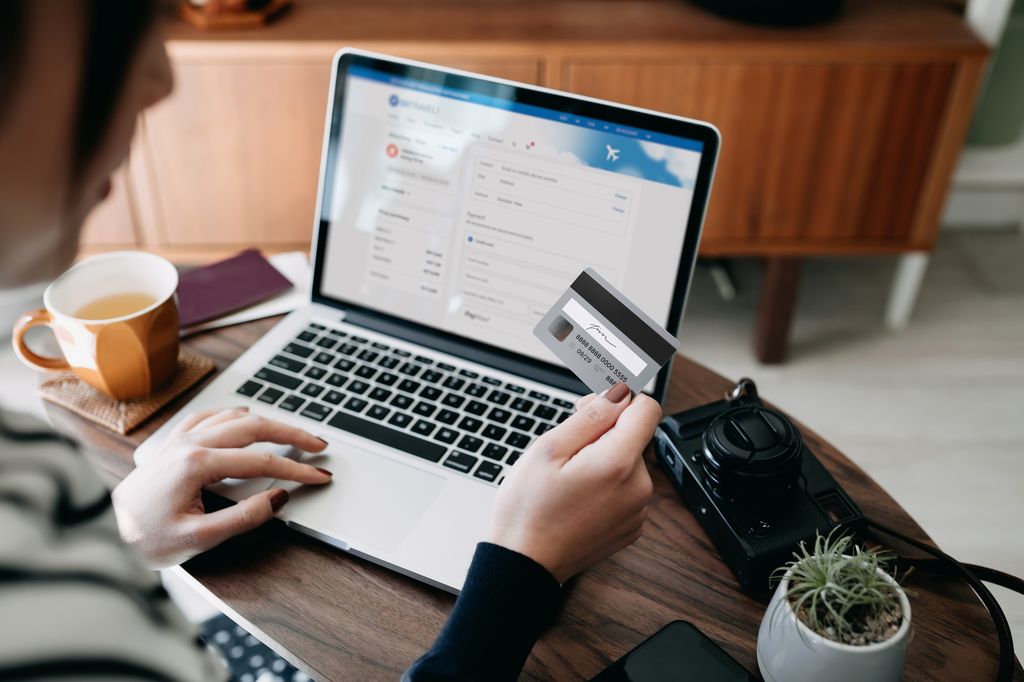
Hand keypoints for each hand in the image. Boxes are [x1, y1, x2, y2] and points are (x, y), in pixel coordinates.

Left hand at [113, 408, 332, 567]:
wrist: (102, 534)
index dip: (297, 469)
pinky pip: (208, 417)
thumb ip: (243, 518)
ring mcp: (179, 440)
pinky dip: (234, 416)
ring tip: (290, 433)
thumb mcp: (198, 540)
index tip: (320, 476)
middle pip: (254, 427)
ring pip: (233, 417)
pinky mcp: (171, 445)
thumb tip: (278, 497)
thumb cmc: (143, 541)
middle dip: (291, 433)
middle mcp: (190, 444)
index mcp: (198, 464)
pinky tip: (243, 419)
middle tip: (319, 445)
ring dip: (267, 422)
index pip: (263, 461)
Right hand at [487, 383, 659, 582]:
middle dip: (603, 432)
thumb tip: (620, 392)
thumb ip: (592, 415)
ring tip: (566, 478)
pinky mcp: (631, 527)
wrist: (523, 564)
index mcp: (619, 463)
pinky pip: (625, 490)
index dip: (620, 399)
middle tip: (564, 447)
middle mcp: (639, 488)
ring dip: (602, 460)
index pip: (647, 408)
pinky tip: (576, 497)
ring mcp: (637, 511)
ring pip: (628, 463)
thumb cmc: (528, 509)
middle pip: (634, 436)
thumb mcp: (549, 448)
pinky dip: (605, 486)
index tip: (594, 406)